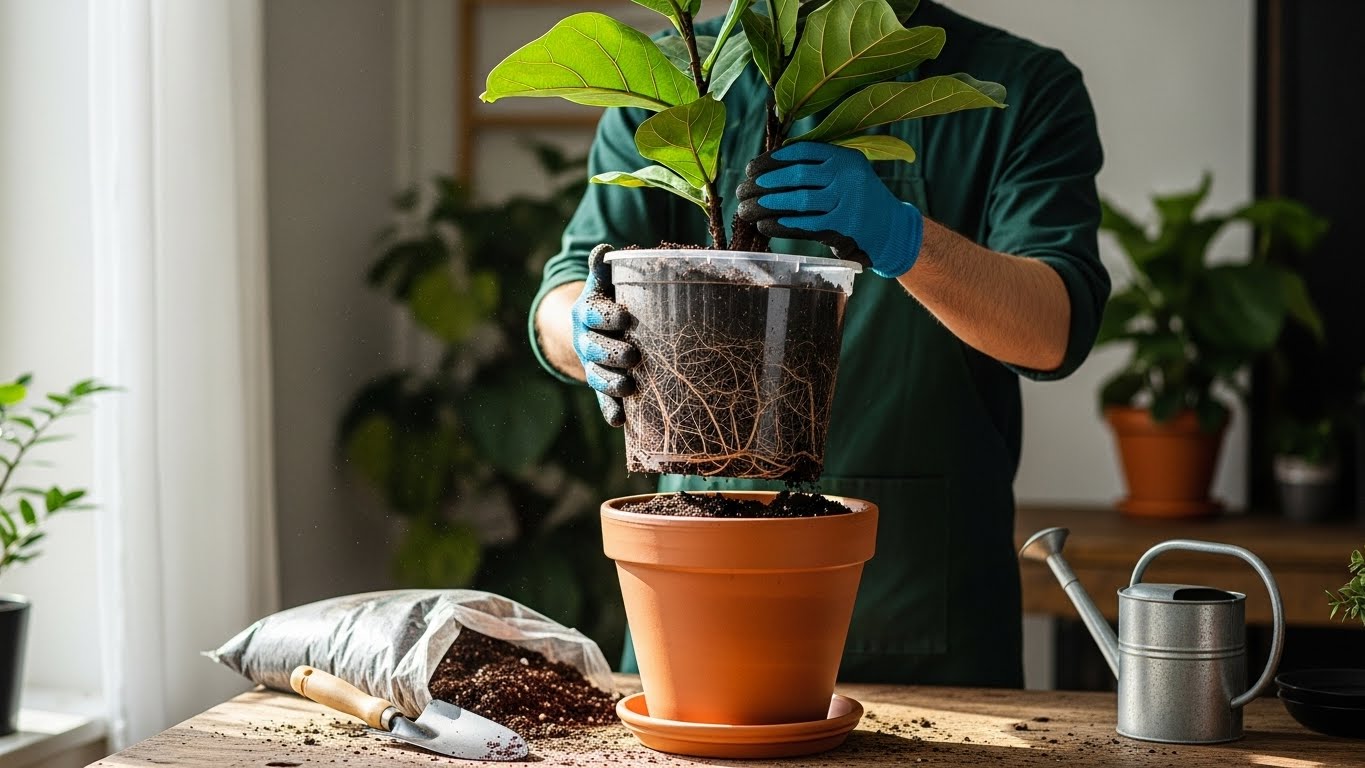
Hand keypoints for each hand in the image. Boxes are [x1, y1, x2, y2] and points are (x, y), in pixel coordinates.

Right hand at [571, 244, 638, 426]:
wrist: (589, 329)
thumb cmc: (606, 303)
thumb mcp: (601, 286)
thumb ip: (602, 272)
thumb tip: (604, 249)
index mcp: (586, 313)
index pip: (594, 315)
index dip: (607, 317)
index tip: (624, 317)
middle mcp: (585, 341)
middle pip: (595, 349)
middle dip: (612, 354)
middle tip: (633, 356)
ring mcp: (592, 366)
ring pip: (598, 377)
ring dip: (612, 384)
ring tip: (629, 388)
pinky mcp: (601, 386)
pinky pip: (603, 401)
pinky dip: (610, 411)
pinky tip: (620, 421)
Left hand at [737, 142, 923, 277]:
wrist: (891, 230)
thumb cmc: (858, 200)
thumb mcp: (846, 173)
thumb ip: (816, 166)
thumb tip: (765, 170)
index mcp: (845, 157)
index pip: (801, 152)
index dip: (771, 160)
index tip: (750, 169)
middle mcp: (848, 176)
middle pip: (796, 175)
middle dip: (763, 183)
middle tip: (742, 190)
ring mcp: (848, 202)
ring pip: (798, 200)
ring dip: (766, 205)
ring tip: (746, 209)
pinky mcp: (844, 229)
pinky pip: (804, 225)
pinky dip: (780, 225)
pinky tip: (764, 225)